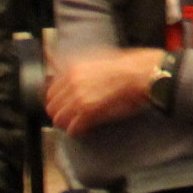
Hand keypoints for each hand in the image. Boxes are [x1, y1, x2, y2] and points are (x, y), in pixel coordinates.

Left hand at [45, 46, 163, 135]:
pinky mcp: (89, 111)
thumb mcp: (99, 61)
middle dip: (60, 114)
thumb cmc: (127, 67)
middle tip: (68, 118)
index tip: (62, 106)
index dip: (57, 101)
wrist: (142, 73)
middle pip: (52, 107)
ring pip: (59, 119)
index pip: (51, 92)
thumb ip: (80, 70)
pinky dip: (77, 131)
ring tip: (75, 125)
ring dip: (67, 124)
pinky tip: (83, 129)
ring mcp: (79, 98)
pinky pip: (74, 128)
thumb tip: (70, 75)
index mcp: (73, 70)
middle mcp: (72, 83)